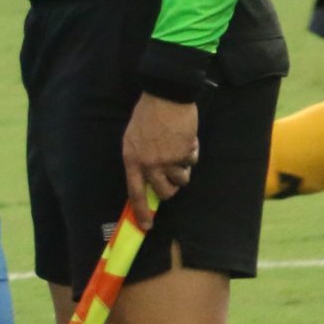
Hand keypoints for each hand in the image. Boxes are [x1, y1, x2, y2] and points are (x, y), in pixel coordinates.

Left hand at [122, 91, 198, 220]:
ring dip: (183, 169)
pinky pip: (192, 162)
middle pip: (164, 192)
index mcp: (131, 160)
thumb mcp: (133, 139)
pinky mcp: (184, 154)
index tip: (146, 226)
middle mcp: (148, 164)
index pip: (135, 193)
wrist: (165, 97)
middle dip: (172, 188)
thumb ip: (140, 160)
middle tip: (173, 175)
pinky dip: (191, 152)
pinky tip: (185, 138)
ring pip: (181, 180)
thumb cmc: (147, 117)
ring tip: (178, 150)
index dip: (141, 212)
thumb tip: (149, 181)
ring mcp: (167, 160)